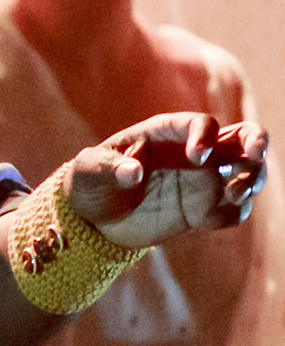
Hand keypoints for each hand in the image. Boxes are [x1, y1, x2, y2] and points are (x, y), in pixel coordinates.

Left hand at [66, 113, 266, 247]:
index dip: (205, 136)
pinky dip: (232, 214)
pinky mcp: (204, 209)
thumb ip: (107, 167)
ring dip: (252, 179)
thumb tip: (132, 172)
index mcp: (166, 133)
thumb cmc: (89, 181)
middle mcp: (192, 153)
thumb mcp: (88, 171)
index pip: (202, 123)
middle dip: (257, 142)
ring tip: (234, 194)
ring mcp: (202, 181)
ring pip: (248, 171)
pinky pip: (234, 210)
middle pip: (242, 136)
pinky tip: (205, 221)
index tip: (196, 158)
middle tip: (255, 156)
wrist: (94, 216)